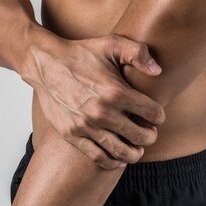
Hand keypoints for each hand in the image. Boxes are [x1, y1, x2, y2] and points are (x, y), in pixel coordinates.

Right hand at [20, 33, 165, 168]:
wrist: (45, 64)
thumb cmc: (82, 53)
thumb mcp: (112, 44)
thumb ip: (139, 53)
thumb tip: (158, 71)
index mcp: (116, 92)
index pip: (152, 114)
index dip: (159, 116)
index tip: (156, 116)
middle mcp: (102, 112)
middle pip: (141, 136)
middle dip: (151, 136)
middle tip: (149, 131)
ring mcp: (86, 126)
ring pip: (121, 152)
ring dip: (136, 153)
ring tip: (138, 147)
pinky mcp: (72, 134)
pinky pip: (98, 157)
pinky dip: (112, 161)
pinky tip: (118, 157)